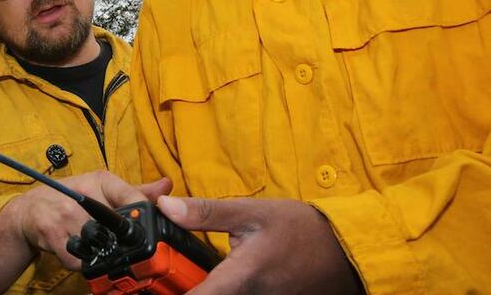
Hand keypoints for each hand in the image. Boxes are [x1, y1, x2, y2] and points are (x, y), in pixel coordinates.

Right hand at [6, 172, 170, 270]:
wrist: (29, 211)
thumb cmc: (70, 198)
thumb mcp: (101, 188)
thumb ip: (135, 192)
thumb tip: (168, 185)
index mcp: (99, 180)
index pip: (133, 197)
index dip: (143, 216)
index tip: (148, 230)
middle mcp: (83, 194)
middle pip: (118, 227)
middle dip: (119, 239)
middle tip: (117, 241)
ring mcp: (66, 214)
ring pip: (99, 245)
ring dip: (99, 251)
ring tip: (94, 243)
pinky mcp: (53, 235)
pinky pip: (80, 261)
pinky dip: (82, 262)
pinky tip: (78, 251)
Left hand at [156, 196, 362, 294]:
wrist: (348, 253)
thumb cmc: (303, 231)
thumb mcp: (253, 212)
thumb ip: (206, 212)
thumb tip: (166, 207)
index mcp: (238, 278)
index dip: (165, 292)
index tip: (145, 287)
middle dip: (176, 289)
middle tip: (157, 276)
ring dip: (197, 290)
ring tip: (178, 275)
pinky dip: (216, 290)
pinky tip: (208, 279)